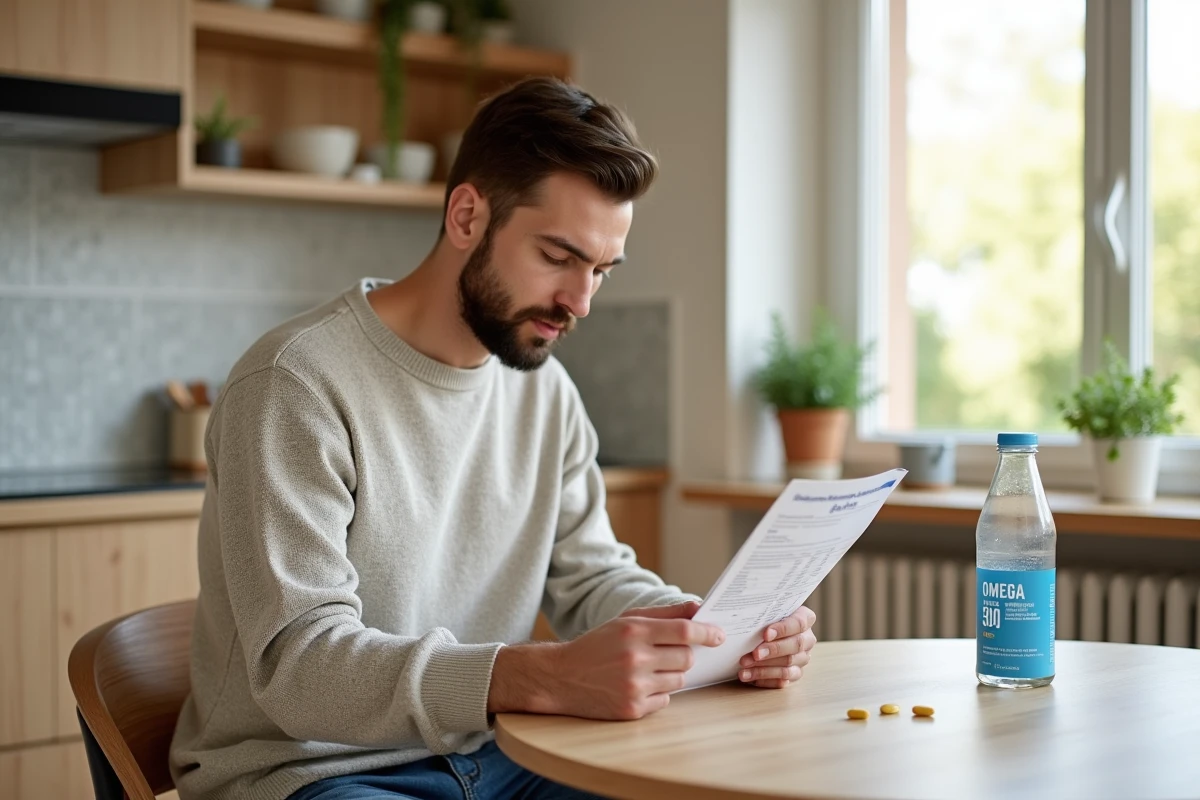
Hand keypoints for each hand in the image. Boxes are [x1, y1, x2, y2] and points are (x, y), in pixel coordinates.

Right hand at [489, 600, 723, 720]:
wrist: (561, 677)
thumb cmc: (597, 645)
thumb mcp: (625, 621)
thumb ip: (664, 614)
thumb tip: (698, 608)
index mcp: (633, 632)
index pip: (683, 631)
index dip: (706, 632)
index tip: (718, 634)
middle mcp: (635, 659)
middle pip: (686, 658)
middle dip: (684, 655)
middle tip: (667, 653)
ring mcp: (634, 687)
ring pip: (679, 680)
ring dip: (671, 674)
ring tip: (647, 669)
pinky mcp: (632, 710)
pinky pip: (665, 700)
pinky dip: (658, 693)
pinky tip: (636, 686)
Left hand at [737, 606, 816, 688]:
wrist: (764, 630)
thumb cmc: (764, 618)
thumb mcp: (764, 611)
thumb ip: (760, 611)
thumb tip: (735, 618)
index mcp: (805, 618)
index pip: (799, 623)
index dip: (783, 629)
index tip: (766, 634)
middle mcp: (807, 639)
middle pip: (796, 645)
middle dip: (773, 650)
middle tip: (754, 654)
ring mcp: (802, 658)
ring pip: (788, 665)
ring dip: (765, 668)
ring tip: (744, 668)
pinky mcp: (795, 673)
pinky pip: (783, 681)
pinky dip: (765, 679)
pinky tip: (749, 677)